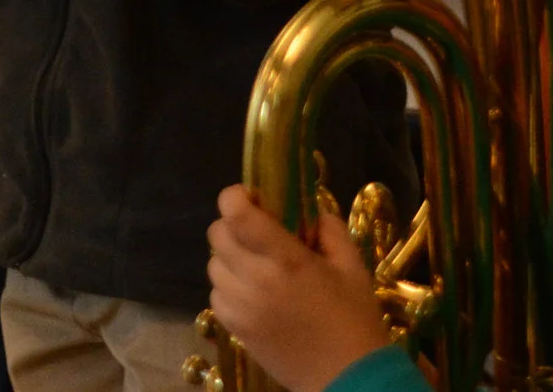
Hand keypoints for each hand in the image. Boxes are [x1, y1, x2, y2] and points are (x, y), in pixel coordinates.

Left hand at [204, 186, 392, 391]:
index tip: (249, 197)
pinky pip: (217, 295)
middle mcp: (254, 279)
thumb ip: (329, 231)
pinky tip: (255, 296)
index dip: (234, 197)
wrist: (350, 378)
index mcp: (285, 260)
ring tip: (259, 269)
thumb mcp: (353, 269)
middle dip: (233, 227)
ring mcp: (240, 306)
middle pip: (217, 234)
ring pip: (214, 265)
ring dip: (230, 259)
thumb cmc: (355, 320)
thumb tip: (310, 210)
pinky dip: (229, 289)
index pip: (236, 213)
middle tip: (257, 235)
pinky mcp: (234, 328)